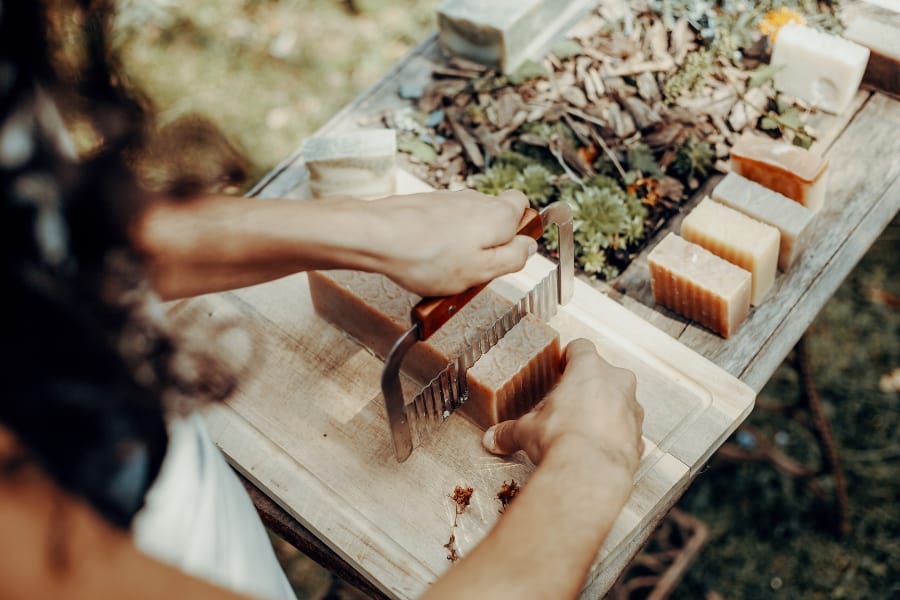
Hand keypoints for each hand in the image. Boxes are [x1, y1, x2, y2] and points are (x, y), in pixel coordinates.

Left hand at [368, 189, 536, 295]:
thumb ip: (512, 258)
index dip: (520, 231)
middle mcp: (476, 200)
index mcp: (499, 214)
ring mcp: (448, 200)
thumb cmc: (428, 257)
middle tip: (475, 269)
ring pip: (467, 222)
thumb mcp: (482, 271)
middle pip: (494, 216)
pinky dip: (438, 241)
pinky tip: (424, 261)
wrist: (377, 237)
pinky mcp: (425, 205)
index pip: (523, 207)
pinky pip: (442, 225)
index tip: (508, 253)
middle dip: (489, 241)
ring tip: (444, 270)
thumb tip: (529, 247)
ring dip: (462, 244)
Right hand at [482, 339, 643, 474]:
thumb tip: (494, 438)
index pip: (581, 347)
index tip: (562, 367)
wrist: (590, 472)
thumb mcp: (526, 431)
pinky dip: (615, 436)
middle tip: (568, 402)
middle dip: (587, 386)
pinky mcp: (639, 436)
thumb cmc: (562, 439)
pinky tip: (596, 449)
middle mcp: (616, 382)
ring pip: (620, 401)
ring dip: (605, 410)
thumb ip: (510, 431)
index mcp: (588, 369)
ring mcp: (632, 409)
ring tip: (583, 429)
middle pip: (604, 373)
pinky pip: (627, 430)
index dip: (569, 357)